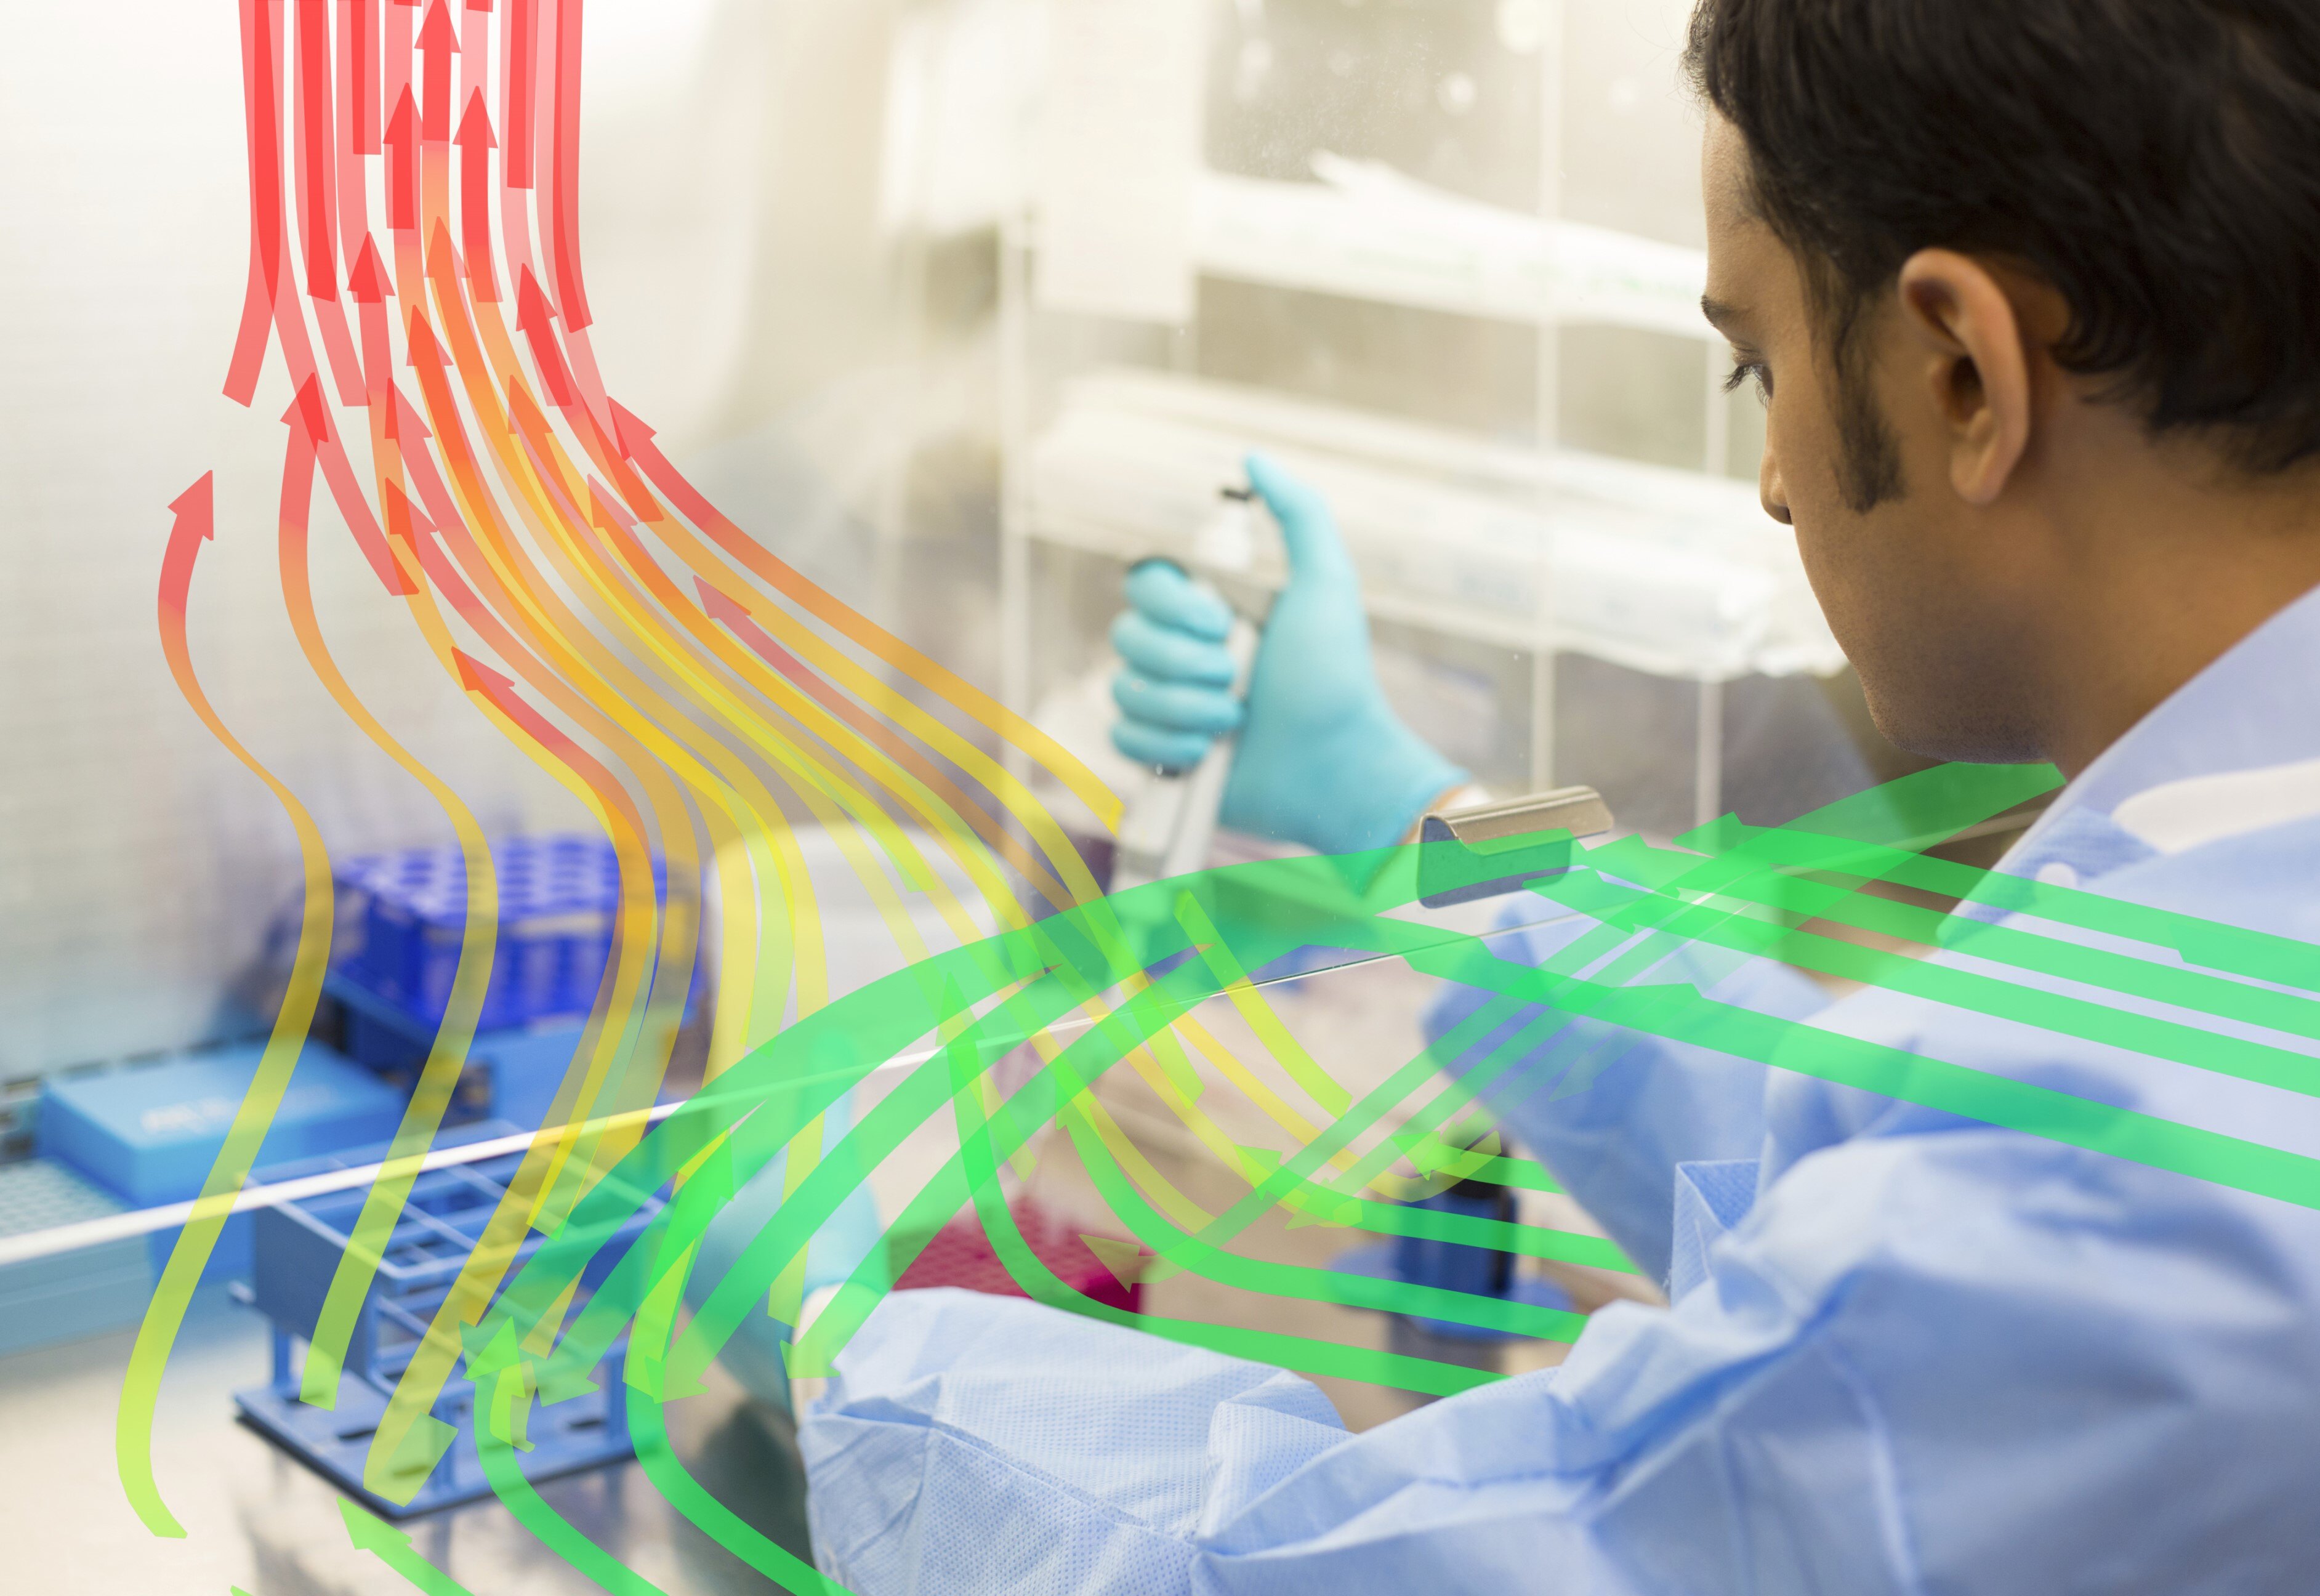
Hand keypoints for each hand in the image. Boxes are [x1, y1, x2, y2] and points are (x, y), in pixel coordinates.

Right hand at [1109, 453, 1466, 856]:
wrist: (1335, 765)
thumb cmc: (1337, 676)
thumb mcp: (1327, 583)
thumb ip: (1298, 513)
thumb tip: (1253, 455)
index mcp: (1208, 611)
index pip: (1143, 584)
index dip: (1171, 606)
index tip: (1223, 623)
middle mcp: (1181, 653)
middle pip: (1124, 637)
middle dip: (1182, 663)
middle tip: (1236, 678)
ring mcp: (1169, 706)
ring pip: (1123, 690)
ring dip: (1183, 709)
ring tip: (1233, 722)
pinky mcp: (1161, 756)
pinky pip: (1123, 739)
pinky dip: (1167, 749)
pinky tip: (1209, 755)